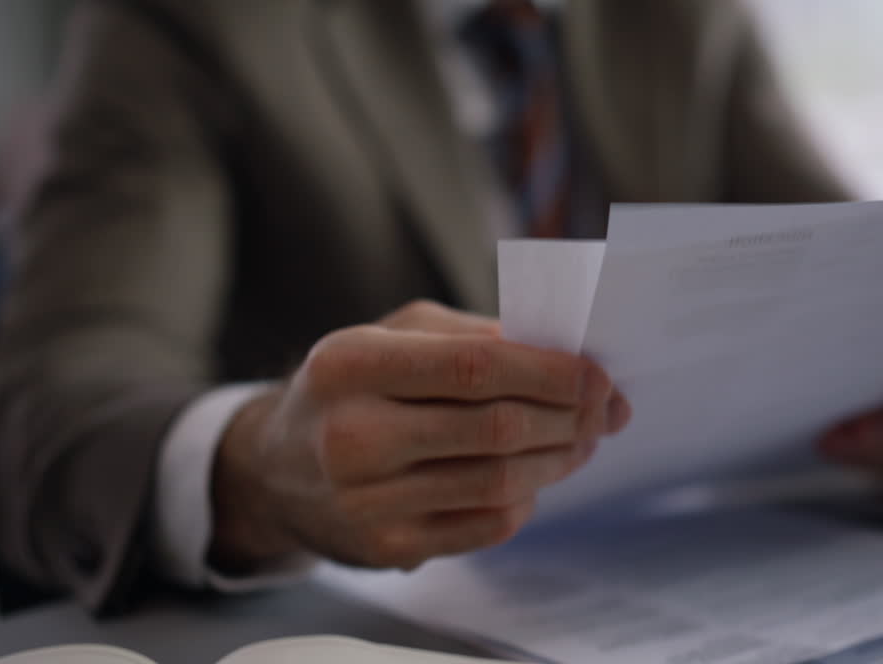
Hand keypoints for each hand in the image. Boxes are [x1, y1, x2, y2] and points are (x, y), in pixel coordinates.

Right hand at [209, 301, 630, 572]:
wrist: (275, 468)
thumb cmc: (350, 386)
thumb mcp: (392, 334)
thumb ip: (471, 335)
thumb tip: (563, 353)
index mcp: (351, 365)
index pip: (472, 367)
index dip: (548, 371)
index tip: (596, 372)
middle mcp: (352, 435)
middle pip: (494, 428)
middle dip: (568, 416)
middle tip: (606, 407)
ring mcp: (367, 500)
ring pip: (498, 482)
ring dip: (559, 459)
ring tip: (585, 438)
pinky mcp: (385, 548)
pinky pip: (484, 525)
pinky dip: (526, 499)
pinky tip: (538, 475)